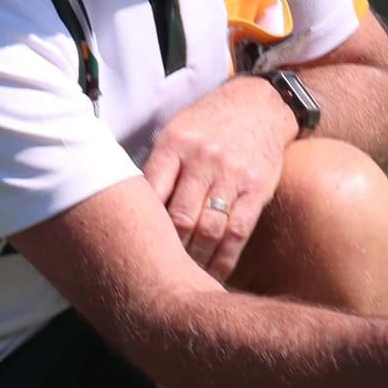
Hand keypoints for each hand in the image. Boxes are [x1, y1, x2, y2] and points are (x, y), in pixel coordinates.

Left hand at [141, 75, 293, 284]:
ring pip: (208, 230)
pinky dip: (224, 259)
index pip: (151, 193)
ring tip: (182, 283)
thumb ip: (156, 168)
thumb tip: (127, 209)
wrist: (260, 104)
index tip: (132, 251)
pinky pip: (238, 232)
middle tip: (155, 277)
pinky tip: (213, 276)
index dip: (141, 227)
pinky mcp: (256, 189)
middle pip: (180, 218)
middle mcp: (203, 160)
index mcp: (174, 145)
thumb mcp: (175, 132)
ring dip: (194, 262)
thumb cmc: (207, 123)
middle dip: (167, 251)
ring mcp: (232, 175)